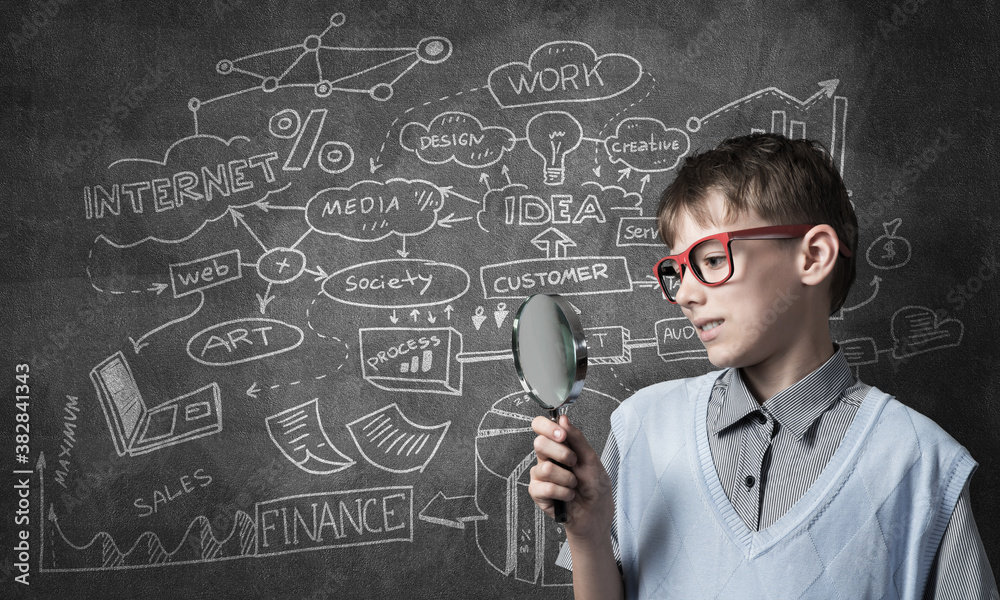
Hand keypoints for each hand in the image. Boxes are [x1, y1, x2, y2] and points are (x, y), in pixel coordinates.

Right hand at [528, 414, 613, 541]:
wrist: (596, 513)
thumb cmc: (595, 486)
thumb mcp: (591, 459)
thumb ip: (577, 438)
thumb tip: (563, 419)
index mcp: (558, 445)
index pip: (540, 427)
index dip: (547, 427)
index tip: (562, 435)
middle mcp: (546, 458)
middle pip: (539, 443)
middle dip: (562, 453)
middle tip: (573, 463)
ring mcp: (540, 475)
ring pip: (545, 468)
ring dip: (566, 478)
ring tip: (574, 484)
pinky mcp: (537, 493)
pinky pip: (545, 488)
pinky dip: (563, 492)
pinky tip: (568, 496)